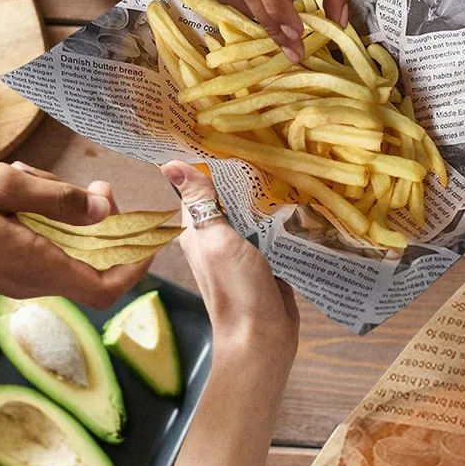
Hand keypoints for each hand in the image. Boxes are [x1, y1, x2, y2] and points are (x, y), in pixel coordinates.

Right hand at [0, 154, 154, 307]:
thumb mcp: (5, 184)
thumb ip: (57, 200)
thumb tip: (103, 213)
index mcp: (32, 265)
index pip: (102, 289)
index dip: (135, 268)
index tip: (151, 235)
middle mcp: (24, 280)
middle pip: (85, 265)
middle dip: (100, 225)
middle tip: (94, 186)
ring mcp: (6, 275)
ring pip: (59, 249)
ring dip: (62, 214)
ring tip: (31, 179)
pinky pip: (34, 244)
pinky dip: (39, 216)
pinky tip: (14, 186)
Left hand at [163, 162, 296, 465]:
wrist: (264, 338)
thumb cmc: (235, 289)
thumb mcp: (215, 240)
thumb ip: (199, 203)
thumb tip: (169, 163)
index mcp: (196, 230)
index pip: (196, 185)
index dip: (204, 159)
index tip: (220, 127)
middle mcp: (215, 235)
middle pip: (226, 193)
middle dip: (240, 169)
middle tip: (263, 135)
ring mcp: (242, 246)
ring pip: (250, 208)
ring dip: (263, 189)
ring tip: (283, 154)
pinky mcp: (266, 255)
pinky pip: (269, 225)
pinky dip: (278, 210)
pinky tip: (296, 191)